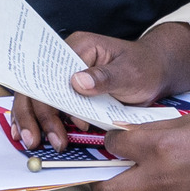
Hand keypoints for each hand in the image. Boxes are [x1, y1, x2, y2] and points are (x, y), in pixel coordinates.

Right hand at [4, 23, 189, 146]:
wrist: (156, 72)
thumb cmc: (145, 67)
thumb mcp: (130, 72)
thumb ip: (105, 77)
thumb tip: (77, 81)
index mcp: (78, 47)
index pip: (50, 72)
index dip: (48, 99)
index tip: (57, 122)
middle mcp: (66, 60)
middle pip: (37, 86)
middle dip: (33, 115)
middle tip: (35, 140)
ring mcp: (67, 77)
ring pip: (38, 98)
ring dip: (34, 121)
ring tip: (37, 143)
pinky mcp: (71, 93)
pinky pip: (50, 106)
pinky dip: (42, 122)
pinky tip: (38, 135)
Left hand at [91, 113, 189, 190]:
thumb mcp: (189, 120)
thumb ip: (155, 128)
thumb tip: (129, 133)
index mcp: (160, 147)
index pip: (115, 146)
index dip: (110, 140)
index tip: (114, 137)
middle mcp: (159, 176)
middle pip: (109, 190)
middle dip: (100, 180)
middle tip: (105, 168)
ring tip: (128, 175)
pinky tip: (152, 182)